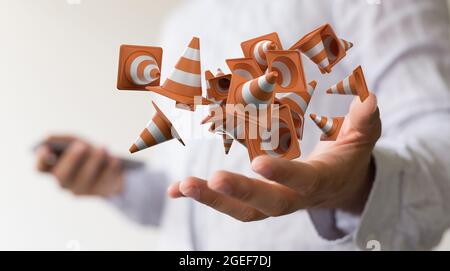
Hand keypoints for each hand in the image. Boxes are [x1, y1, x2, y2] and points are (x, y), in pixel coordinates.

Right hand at [36, 135, 123, 196]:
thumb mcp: (76, 142)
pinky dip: (110, 169)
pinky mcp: (101, 193)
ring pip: (84, 180)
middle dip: (72, 160)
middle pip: (61, 176)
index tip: (47, 148)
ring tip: (102, 148)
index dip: (41, 160)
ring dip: (94, 162)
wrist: (113, 166)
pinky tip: (114, 160)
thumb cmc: (88, 152)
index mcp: (54, 169)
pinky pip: (105, 182)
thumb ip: (62, 139)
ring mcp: (82, 190)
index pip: (40, 169)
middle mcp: (64, 182)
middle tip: (82, 145)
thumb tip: (48, 139)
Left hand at [168, 93, 380, 221]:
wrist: (338, 184)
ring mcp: (274, 201)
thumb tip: (369, 99)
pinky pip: (229, 203)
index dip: (284, 175)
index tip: (259, 163)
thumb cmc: (348, 156)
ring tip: (184, 186)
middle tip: (213, 180)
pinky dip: (202, 197)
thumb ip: (364, 121)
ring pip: (243, 210)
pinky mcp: (258, 199)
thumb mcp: (362, 138)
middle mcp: (294, 197)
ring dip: (212, 200)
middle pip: (267, 205)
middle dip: (241, 193)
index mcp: (320, 179)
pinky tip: (174, 191)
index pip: (303, 181)